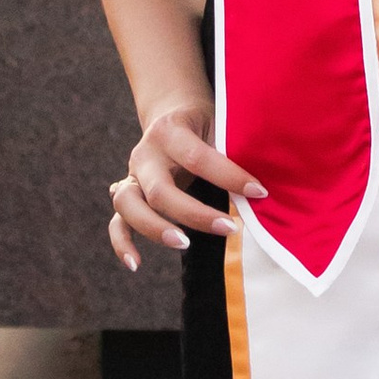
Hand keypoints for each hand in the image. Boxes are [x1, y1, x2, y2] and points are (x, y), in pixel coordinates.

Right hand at [107, 101, 266, 272]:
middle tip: (229, 228)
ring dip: (155, 228)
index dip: (230, 177)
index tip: (259, 192)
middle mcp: (146, 154)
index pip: (198, 158)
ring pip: (128, 205)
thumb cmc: (206, 124)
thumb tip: (262, 186)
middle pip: (160, 191)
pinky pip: (117, 222)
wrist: (173, 114)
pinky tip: (136, 264)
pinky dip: (122, 243)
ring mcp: (132, 175)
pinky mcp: (128, 194)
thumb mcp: (218, 125)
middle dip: (195, 214)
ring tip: (183, 244)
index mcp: (170, 131)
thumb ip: (231, 150)